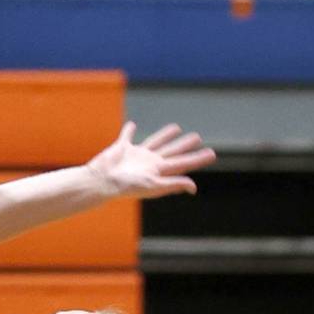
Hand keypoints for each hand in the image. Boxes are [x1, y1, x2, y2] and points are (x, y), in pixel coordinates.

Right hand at [87, 122, 215, 199]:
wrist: (101, 182)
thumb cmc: (126, 186)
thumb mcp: (153, 186)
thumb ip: (173, 184)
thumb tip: (194, 187)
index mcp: (158, 171)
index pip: (183, 163)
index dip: (198, 159)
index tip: (212, 153)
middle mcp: (149, 162)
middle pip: (172, 151)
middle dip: (185, 145)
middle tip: (197, 137)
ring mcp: (136, 155)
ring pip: (155, 141)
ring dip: (165, 135)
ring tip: (175, 128)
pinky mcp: (122, 147)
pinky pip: (127, 136)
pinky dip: (129, 130)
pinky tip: (133, 125)